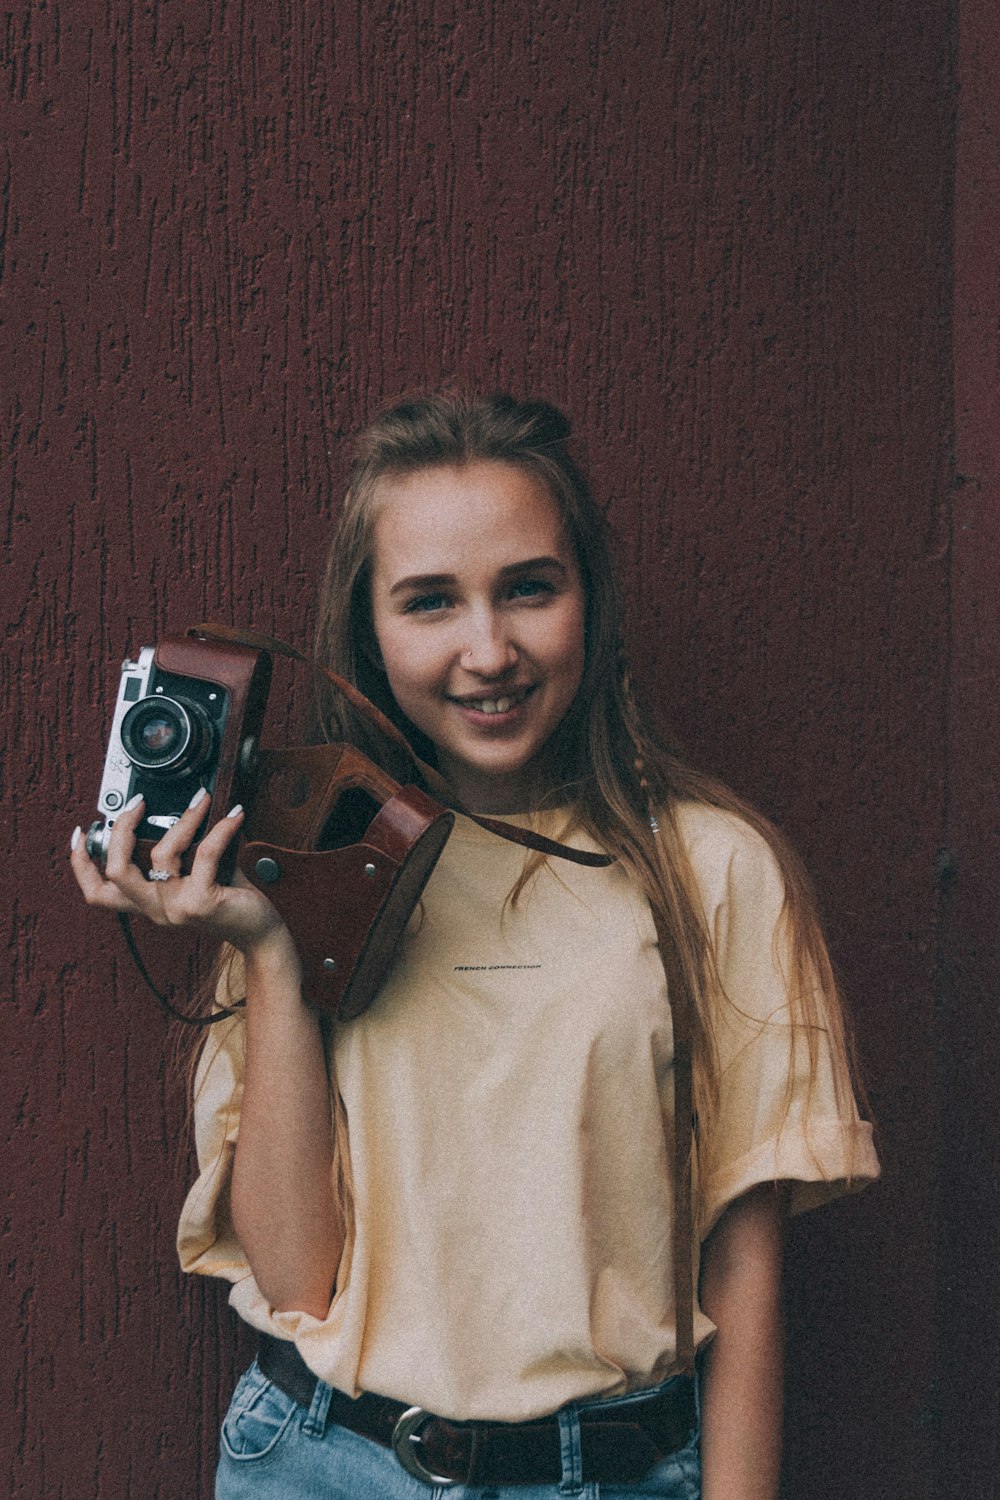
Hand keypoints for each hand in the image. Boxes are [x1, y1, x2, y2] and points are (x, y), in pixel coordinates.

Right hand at [70, 789, 293, 960]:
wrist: (260, 931)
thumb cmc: (229, 898)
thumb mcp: (193, 876)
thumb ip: (177, 855)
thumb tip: (171, 811)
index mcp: (147, 904)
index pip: (98, 894)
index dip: (81, 865)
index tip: (79, 833)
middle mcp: (155, 910)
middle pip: (116, 870)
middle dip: (121, 830)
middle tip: (138, 803)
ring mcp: (176, 909)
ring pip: (161, 854)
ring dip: (183, 819)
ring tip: (201, 799)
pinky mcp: (201, 903)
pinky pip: (205, 853)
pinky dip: (220, 828)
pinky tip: (234, 815)